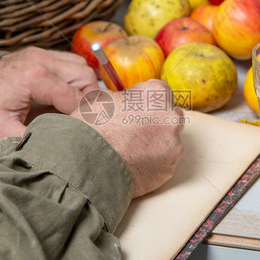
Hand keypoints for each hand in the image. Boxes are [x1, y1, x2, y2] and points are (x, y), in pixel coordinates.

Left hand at [0, 47, 98, 145]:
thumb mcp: (5, 133)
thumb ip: (36, 139)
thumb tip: (59, 147)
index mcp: (34, 78)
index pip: (76, 98)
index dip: (82, 117)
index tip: (80, 130)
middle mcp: (40, 60)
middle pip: (85, 78)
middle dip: (88, 100)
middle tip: (80, 119)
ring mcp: (40, 53)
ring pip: (81, 66)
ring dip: (83, 87)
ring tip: (74, 107)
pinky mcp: (39, 52)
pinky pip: (69, 61)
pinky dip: (74, 77)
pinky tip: (65, 93)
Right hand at [71, 79, 184, 197]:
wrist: (86, 165)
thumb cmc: (91, 129)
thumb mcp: (103, 99)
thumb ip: (125, 98)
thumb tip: (126, 101)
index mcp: (156, 94)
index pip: (161, 90)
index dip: (147, 99)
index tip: (138, 107)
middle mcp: (170, 117)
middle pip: (170, 115)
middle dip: (157, 120)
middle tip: (135, 130)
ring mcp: (173, 145)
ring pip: (169, 141)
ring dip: (156, 143)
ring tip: (131, 151)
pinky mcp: (169, 169)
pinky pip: (164, 163)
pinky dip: (153, 163)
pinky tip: (134, 164)